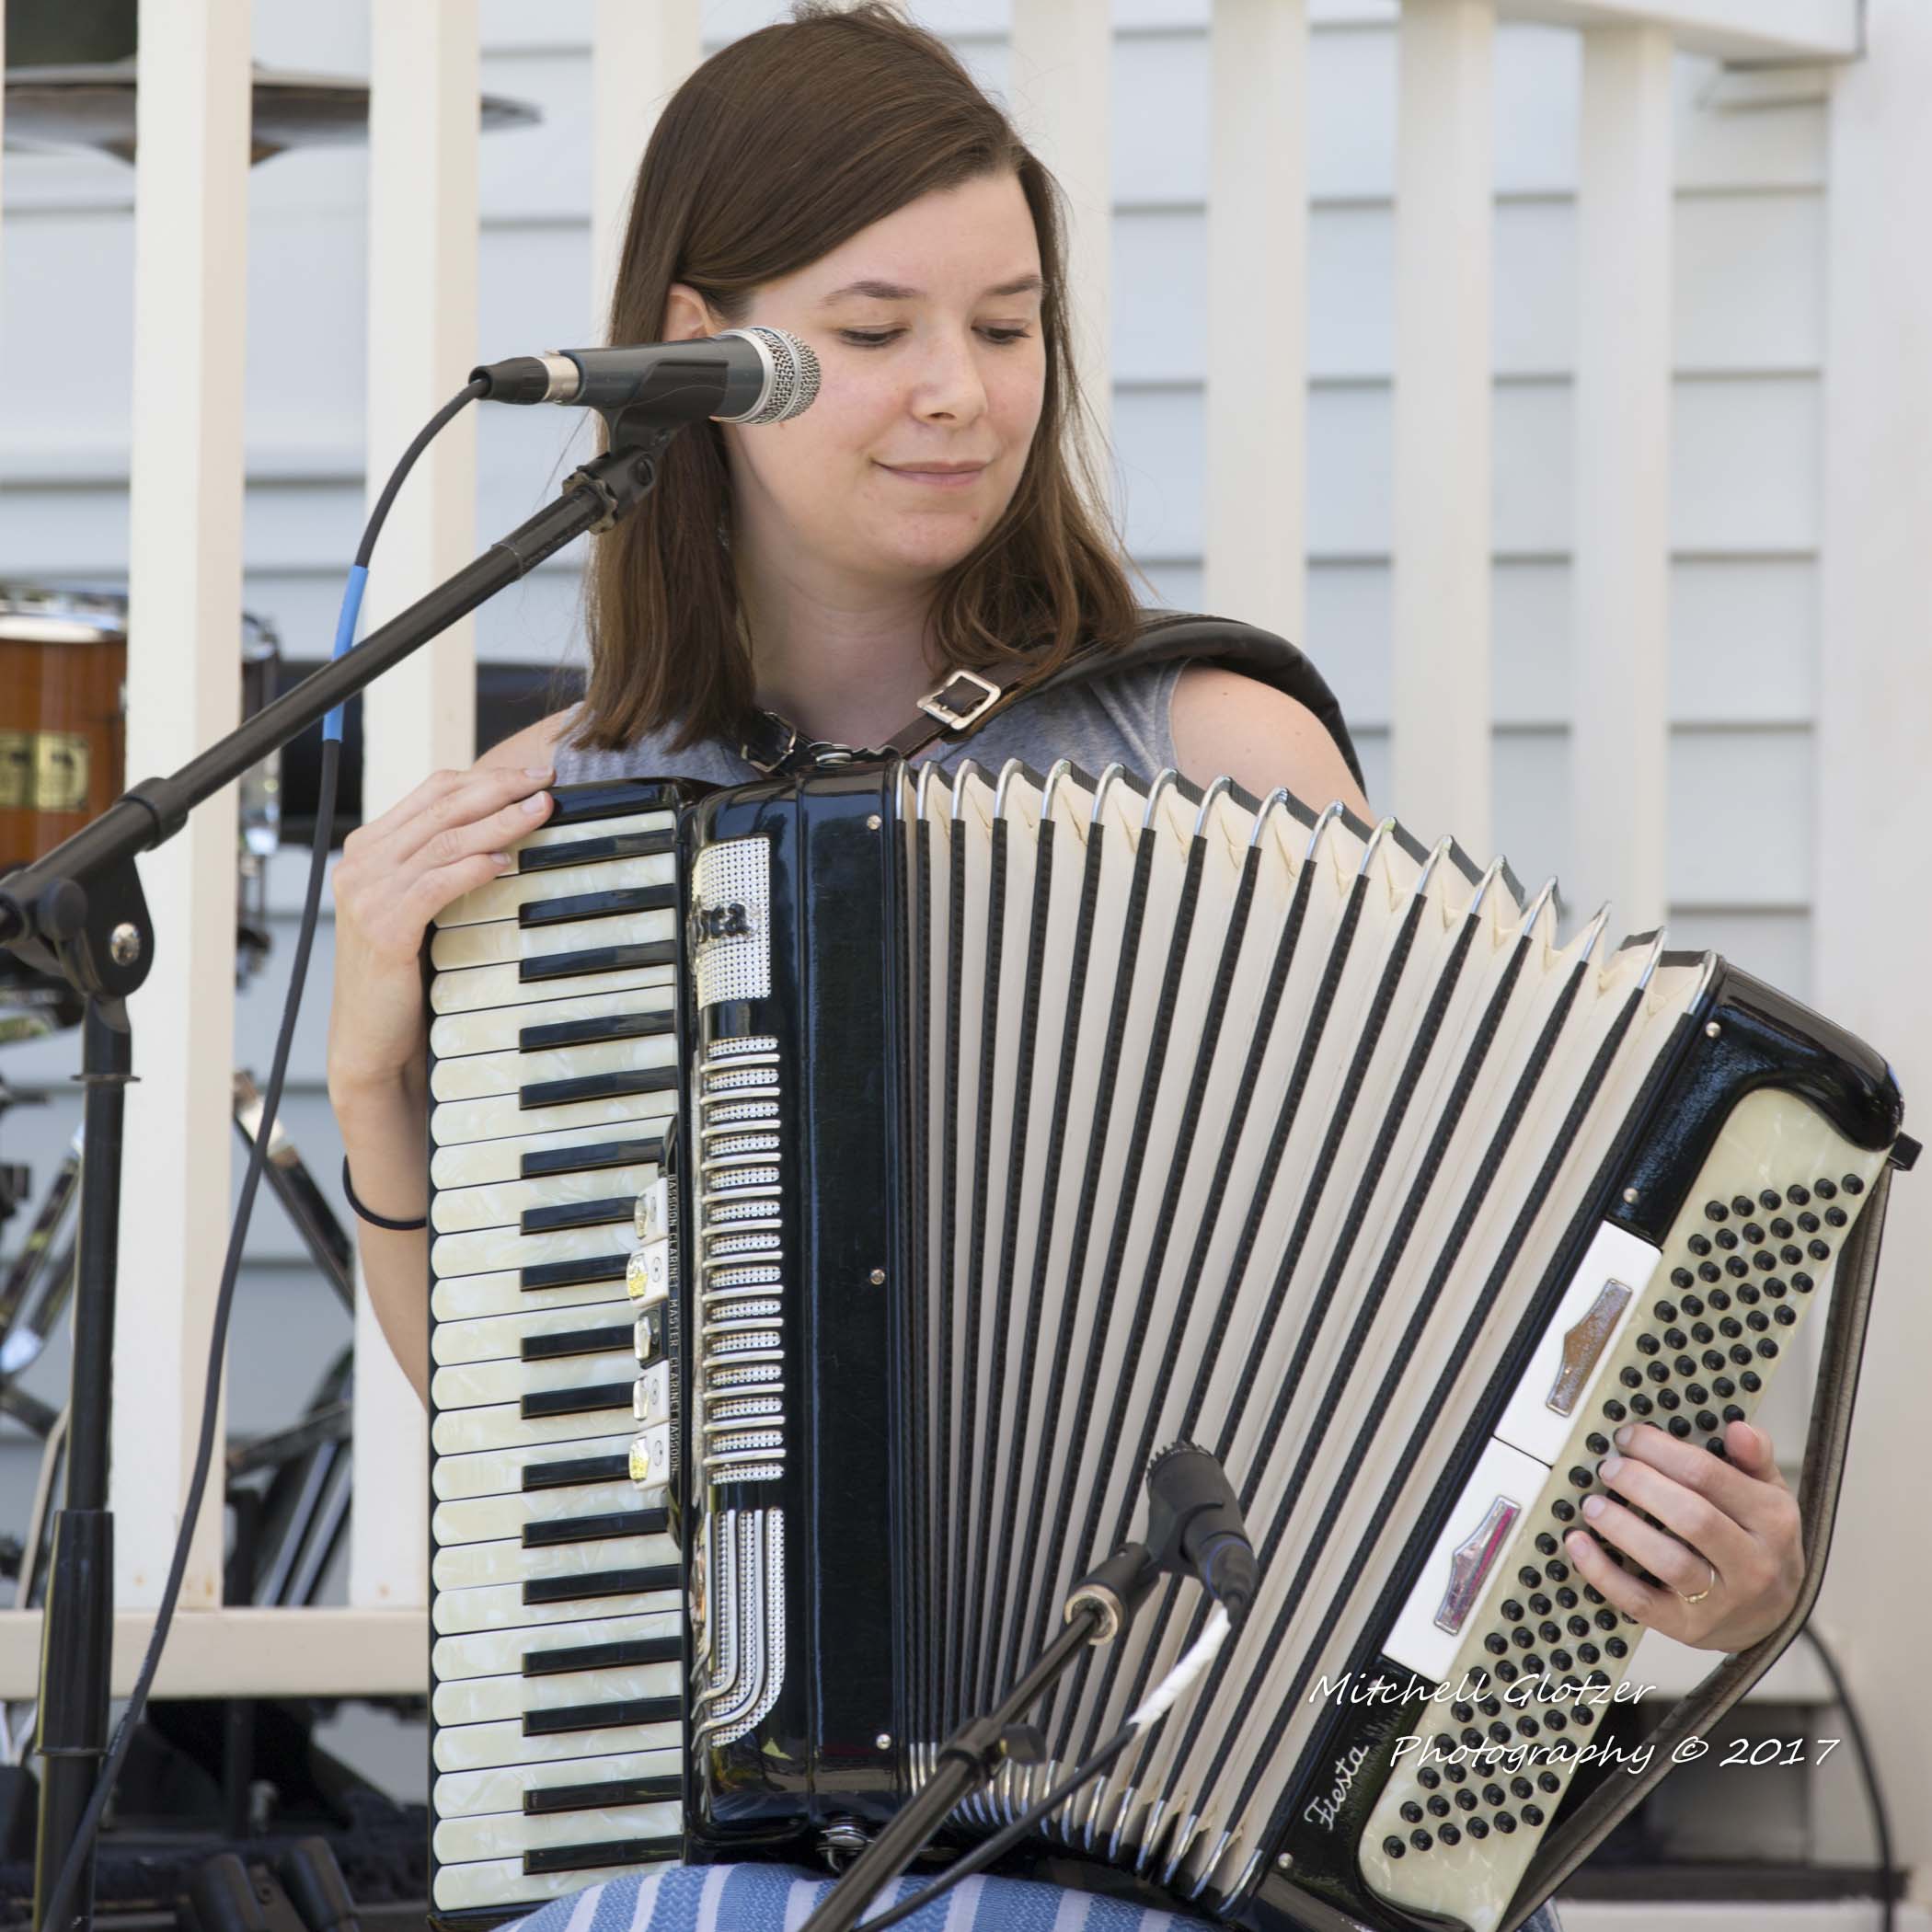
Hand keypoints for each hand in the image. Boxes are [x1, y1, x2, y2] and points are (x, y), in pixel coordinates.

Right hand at [326, 762, 555, 1097]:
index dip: (483, 777)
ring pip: (444, 842)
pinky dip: (472, 868)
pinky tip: (505, 862)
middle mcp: (361, 864)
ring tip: (539, 811)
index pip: (430, 793)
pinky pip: (435, 885)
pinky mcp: (383, 928)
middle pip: (441, 809)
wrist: (371, 1036)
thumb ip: (437, 864)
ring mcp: (367, 895)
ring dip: (498, 822)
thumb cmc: (402, 970)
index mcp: (367, 848)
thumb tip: (497, 828)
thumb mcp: (415, 904)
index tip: (528, 775)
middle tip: (544, 782)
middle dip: (498, 789)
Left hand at [1563, 1420, 1802, 1652]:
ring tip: (1592, 1504)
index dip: (1661, 1450)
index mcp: (1772, 1520)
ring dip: (1622, 1528)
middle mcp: (1753, 1563)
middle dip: (1641, 1485)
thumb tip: (1739, 1428)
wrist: (1773, 1616)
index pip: (1709, 1476)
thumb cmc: (1760, 1542)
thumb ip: (1753, 1458)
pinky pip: (1641, 1602)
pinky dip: (1603, 1573)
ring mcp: (1722, 1601)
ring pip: (1668, 1562)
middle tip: (1609, 1467)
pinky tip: (1578, 1544)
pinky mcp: (1688, 1628)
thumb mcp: (1768, 1496)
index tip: (1628, 1437)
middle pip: (1691, 1517)